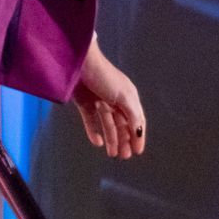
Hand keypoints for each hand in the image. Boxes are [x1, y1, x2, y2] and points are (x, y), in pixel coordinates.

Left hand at [71, 41, 144, 159]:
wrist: (79, 62)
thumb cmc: (104, 76)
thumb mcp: (124, 96)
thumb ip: (133, 116)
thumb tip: (139, 133)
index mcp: (128, 96)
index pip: (136, 119)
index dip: (138, 135)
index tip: (138, 152)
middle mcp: (115, 99)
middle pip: (122, 123)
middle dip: (124, 140)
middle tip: (124, 156)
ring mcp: (100, 101)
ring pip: (108, 124)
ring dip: (111, 138)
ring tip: (113, 154)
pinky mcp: (85, 102)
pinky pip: (91, 121)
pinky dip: (94, 131)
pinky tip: (97, 142)